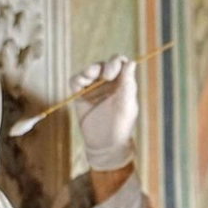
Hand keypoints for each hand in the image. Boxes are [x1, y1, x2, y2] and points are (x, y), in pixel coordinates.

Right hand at [72, 55, 137, 170]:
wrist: (106, 145)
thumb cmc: (121, 126)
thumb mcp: (127, 105)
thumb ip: (128, 84)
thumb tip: (132, 62)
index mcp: (123, 82)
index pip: (120, 63)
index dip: (116, 62)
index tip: (114, 72)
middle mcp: (108, 82)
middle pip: (104, 64)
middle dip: (103, 66)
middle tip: (105, 76)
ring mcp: (94, 88)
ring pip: (89, 70)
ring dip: (89, 70)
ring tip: (89, 77)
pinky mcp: (80, 95)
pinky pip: (76, 81)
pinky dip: (77, 79)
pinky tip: (80, 84)